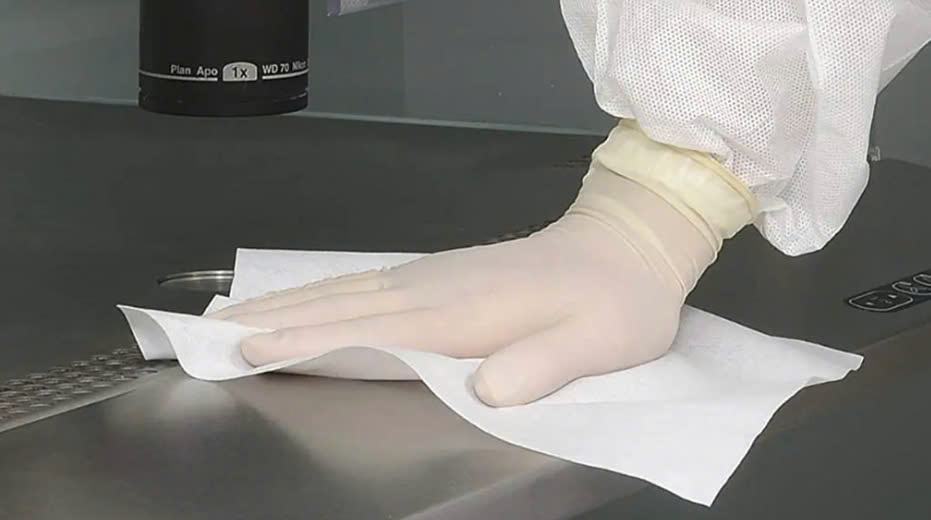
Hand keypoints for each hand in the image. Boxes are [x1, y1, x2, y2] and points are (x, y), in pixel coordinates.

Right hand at [211, 122, 751, 406]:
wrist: (629, 243)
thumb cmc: (616, 302)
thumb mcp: (598, 343)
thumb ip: (541, 365)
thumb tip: (483, 388)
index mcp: (467, 310)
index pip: (374, 329)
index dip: (313, 340)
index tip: (254, 347)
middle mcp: (439, 287)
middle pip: (344, 304)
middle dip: (278, 317)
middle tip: (214, 328)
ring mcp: (438, 276)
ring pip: (349, 291)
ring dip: (291, 302)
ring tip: (239, 312)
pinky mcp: (444, 274)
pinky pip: (369, 287)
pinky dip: (327, 295)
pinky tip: (310, 303)